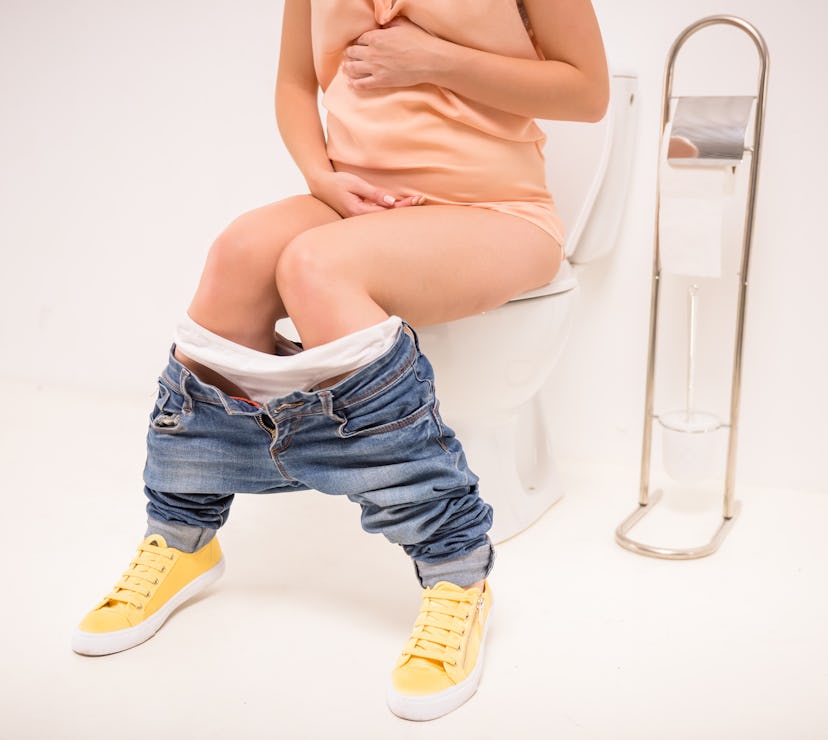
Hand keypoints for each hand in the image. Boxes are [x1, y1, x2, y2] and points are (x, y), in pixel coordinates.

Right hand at [309, 170, 424, 217]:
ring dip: (400, 209)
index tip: (417, 198)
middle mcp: (360, 219)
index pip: (387, 211)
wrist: (321, 185)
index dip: (404, 206)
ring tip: (416, 201)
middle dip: (406, 208)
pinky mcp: (360, 215)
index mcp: (359, 212)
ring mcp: (360, 219)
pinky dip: (391, 209)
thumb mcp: (355, 183)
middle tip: (422, 199)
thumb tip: (391, 201)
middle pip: (388, 216)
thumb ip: (373, 193)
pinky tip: (401, 206)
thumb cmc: (337, 182)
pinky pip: (378, 214)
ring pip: (384, 216)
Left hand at [342, 17, 441, 90]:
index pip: (359, 39)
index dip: (358, 42)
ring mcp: (375, 68)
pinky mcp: (381, 81)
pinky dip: (354, 84)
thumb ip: (388, 24)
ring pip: (352, 68)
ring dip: (348, 68)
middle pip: (352, 52)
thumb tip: (382, 25)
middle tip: (350, 56)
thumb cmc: (418, 41)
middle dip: (350, 54)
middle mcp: (372, 52)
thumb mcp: (402, 25)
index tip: (358, 45)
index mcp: (376, 37)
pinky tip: (351, 83)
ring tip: (347, 68)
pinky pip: (361, 84)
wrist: (429, 60)